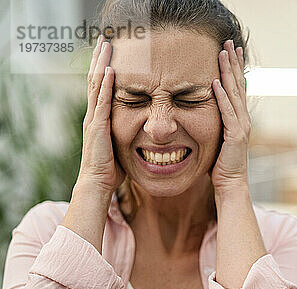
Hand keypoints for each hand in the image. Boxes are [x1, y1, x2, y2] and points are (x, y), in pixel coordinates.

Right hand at [77, 35, 124, 194]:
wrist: (98, 183)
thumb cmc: (112, 168)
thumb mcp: (122, 144)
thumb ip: (128, 133)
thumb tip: (143, 130)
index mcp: (100, 117)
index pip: (101, 87)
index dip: (104, 68)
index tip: (110, 52)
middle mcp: (94, 114)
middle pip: (96, 79)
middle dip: (101, 58)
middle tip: (105, 39)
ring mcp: (94, 119)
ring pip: (96, 85)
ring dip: (102, 63)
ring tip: (106, 45)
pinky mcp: (98, 126)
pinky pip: (102, 101)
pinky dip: (106, 84)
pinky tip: (111, 70)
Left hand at [211, 40, 250, 193]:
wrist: (231, 184)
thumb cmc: (222, 165)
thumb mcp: (217, 139)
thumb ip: (215, 124)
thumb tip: (204, 113)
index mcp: (239, 118)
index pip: (236, 88)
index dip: (234, 68)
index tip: (230, 50)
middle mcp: (243, 118)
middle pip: (238, 84)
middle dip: (234, 62)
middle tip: (229, 42)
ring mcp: (241, 126)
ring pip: (234, 93)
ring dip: (228, 72)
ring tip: (224, 53)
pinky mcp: (235, 135)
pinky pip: (227, 112)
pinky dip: (221, 96)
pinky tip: (215, 82)